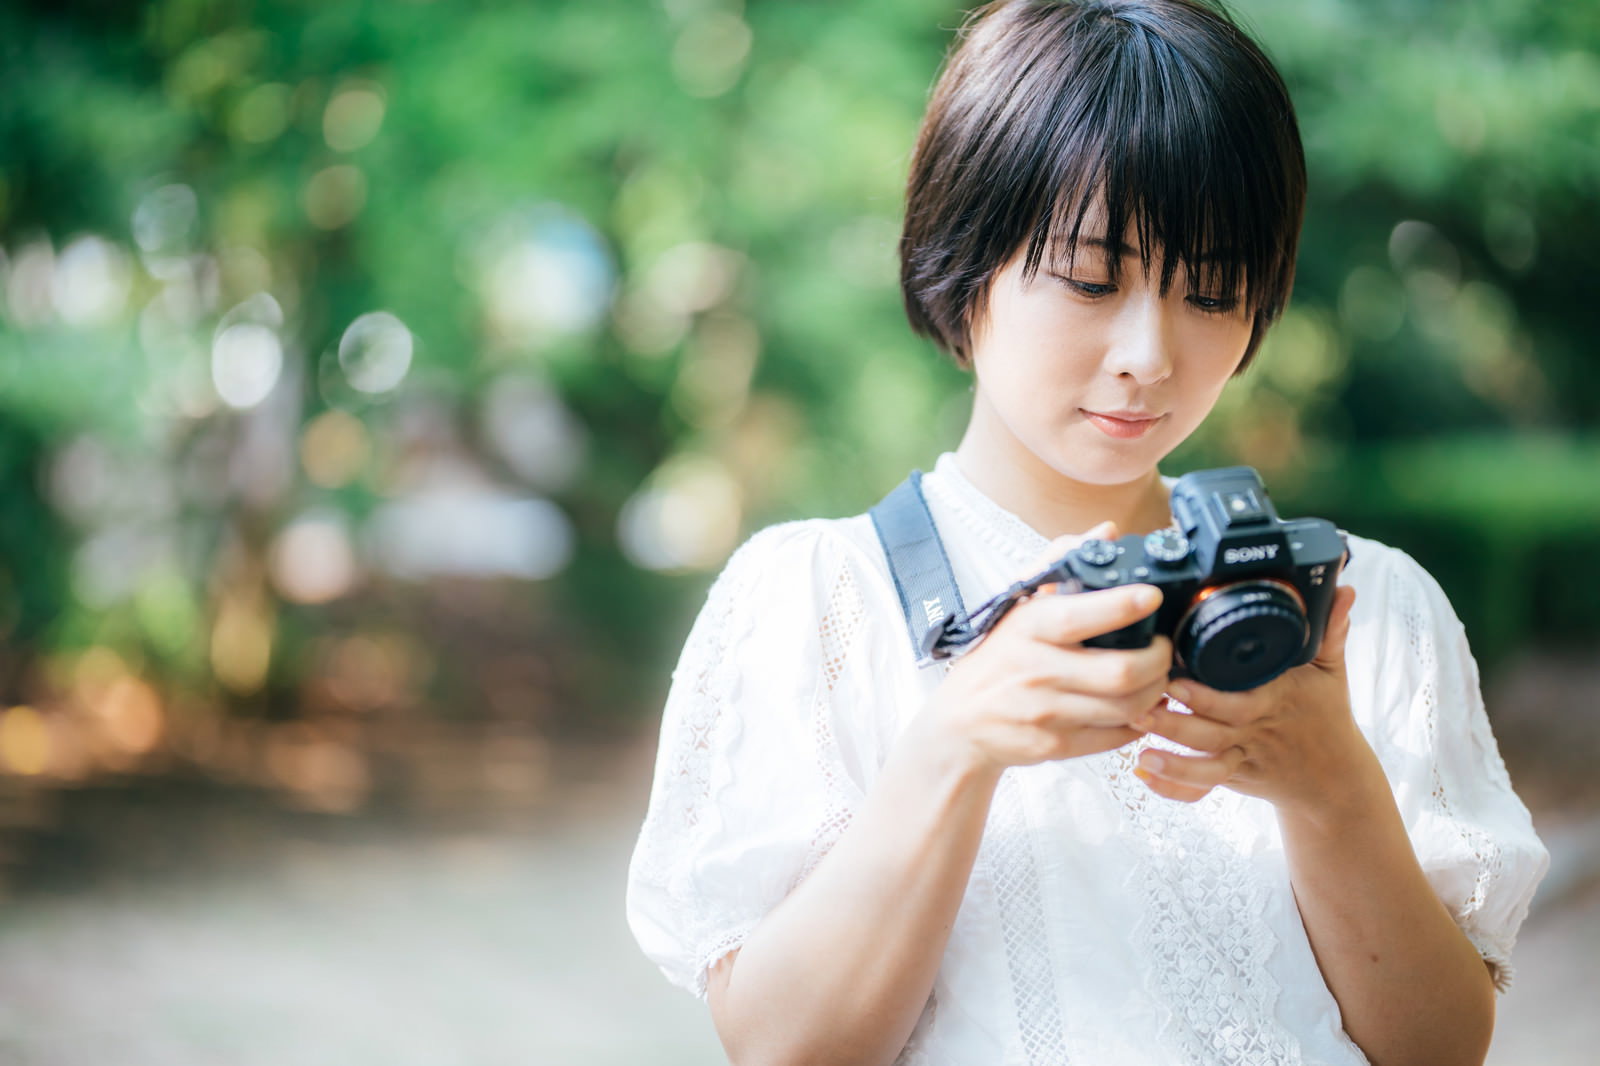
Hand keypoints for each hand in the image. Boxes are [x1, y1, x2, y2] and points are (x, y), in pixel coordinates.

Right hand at [923, 523, 1172, 776]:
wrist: (961, 722)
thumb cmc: (998, 657)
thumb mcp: (1018, 606)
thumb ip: (1061, 564)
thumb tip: (1107, 532)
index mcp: (1029, 628)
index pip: (1081, 615)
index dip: (1123, 605)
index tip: (1152, 596)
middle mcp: (1036, 670)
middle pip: (1120, 671)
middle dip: (1158, 660)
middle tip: (1164, 648)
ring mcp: (1045, 712)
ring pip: (1125, 708)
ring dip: (1155, 693)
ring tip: (1158, 678)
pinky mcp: (1053, 746)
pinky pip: (1113, 737)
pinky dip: (1136, 723)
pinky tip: (1139, 708)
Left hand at [1131, 585, 1364, 812]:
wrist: (1335, 780)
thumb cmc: (1327, 717)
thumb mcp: (1332, 671)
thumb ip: (1331, 629)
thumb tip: (1343, 588)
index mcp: (1275, 700)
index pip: (1241, 697)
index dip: (1207, 694)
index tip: (1174, 679)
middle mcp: (1254, 730)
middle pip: (1214, 731)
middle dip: (1177, 722)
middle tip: (1140, 705)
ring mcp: (1242, 756)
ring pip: (1205, 762)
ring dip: (1170, 754)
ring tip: (1136, 736)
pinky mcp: (1232, 776)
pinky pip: (1202, 785)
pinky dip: (1173, 785)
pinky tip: (1143, 775)